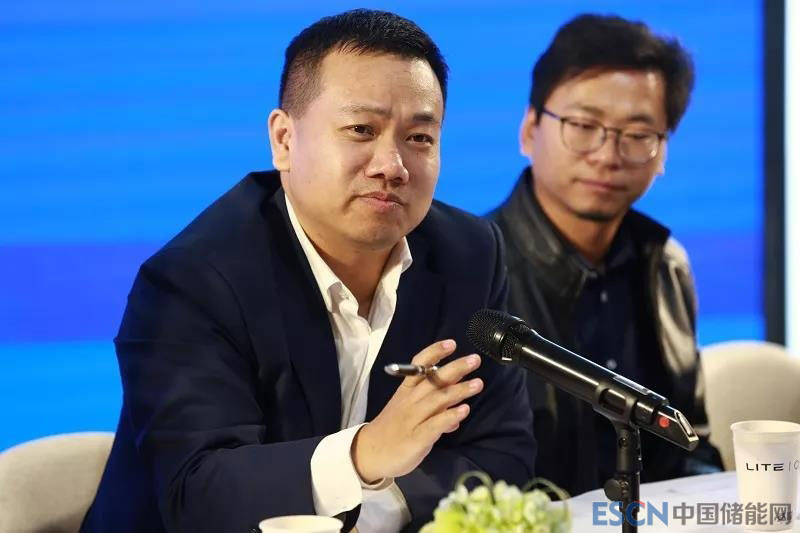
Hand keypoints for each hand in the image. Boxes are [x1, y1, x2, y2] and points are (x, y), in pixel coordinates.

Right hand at [351, 339, 482, 482]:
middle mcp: (410, 401)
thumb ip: (434, 409)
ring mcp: (413, 418)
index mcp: (406, 391)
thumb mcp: (408, 413)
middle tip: (475, 360)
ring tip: (478, 384)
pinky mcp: (417, 437)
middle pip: (433, 380)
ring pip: (438, 400)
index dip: (434, 353)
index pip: (419, 367)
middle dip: (455, 368)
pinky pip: (436, 424)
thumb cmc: (391, 430)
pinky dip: (450, 416)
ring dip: (459, 390)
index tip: (452, 343)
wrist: (369, 453)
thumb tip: (458, 408)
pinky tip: (465, 410)